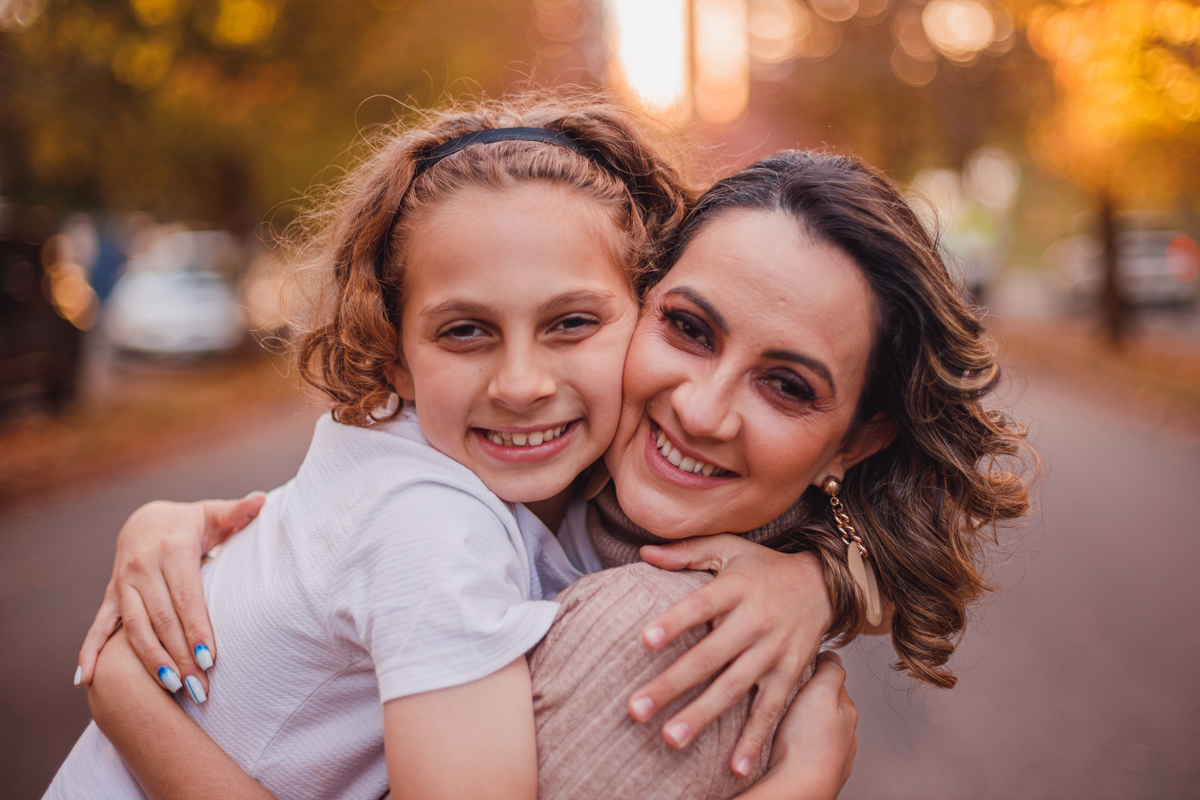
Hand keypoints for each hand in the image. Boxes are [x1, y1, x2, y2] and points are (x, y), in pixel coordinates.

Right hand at [75, 493, 265, 695]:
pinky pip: (98, 626)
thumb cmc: (190, 523)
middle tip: (198, 688)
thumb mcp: (213, 514)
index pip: (187, 596)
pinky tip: (87, 681)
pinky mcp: (110, 596)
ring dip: (150, 660)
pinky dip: (89, 653)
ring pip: (135, 628)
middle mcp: (143, 567)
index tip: (210, 659)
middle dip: (180, 655)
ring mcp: (122, 583)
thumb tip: (259, 499)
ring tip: (170, 689)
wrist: (144, 519)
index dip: (197, 628)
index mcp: (173, 549)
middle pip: (162, 618)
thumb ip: (237, 512)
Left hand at [628, 536, 832, 776]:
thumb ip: (686, 551)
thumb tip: (644, 551)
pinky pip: (769, 710)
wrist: (826, 585)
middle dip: (671, 684)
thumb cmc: (765, 567)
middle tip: (636, 709)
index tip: (644, 641)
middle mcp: (754, 621)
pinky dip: (754, 740)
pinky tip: (735, 767)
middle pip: (709, 656)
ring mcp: (773, 651)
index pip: (700, 606)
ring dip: (702, 715)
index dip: (673, 623)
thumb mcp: (728, 548)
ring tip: (671, 739)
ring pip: (733, 688)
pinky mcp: (790, 674)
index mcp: (735, 589)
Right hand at [746, 651, 856, 799]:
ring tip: (780, 723)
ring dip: (803, 727)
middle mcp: (845, 736)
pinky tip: (784, 746)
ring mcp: (833, 757)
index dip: (813, 673)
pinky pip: (807, 753)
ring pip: (816, 733)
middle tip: (782, 696)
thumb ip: (830, 671)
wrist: (798, 788)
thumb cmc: (808, 742)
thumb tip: (834, 656)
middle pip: (824, 709)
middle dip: (807, 702)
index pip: (832, 683)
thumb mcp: (821, 692)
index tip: (793, 669)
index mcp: (847, 712)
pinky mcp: (817, 774)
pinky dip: (798, 748)